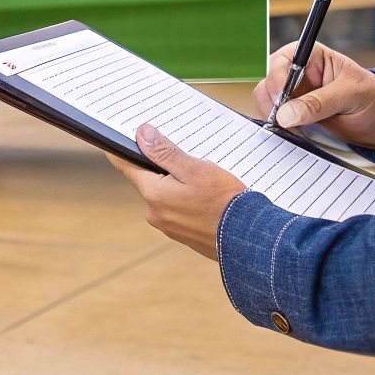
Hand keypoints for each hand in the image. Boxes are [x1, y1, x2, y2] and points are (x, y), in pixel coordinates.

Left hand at [106, 123, 245, 258]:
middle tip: (186, 159)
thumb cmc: (226, 203)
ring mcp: (168, 226)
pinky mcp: (182, 235)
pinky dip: (187, 201)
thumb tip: (141, 134)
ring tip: (204, 182)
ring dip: (177, 185)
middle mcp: (154, 213)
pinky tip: (207, 199)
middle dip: (161, 167)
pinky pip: (177, 210)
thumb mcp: (195, 169)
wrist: (251, 241)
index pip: (125, 165)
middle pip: (147, 180)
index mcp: (153, 194)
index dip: (123, 148)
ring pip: (164, 195)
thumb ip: (165, 152)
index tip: (125, 135)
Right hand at [254, 41, 374, 154]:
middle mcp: (297, 74)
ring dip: (274, 117)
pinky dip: (279, 127)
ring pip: (267, 101)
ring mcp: (294, 95)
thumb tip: (286, 113)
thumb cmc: (374, 99)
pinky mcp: (294, 114)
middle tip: (285, 120)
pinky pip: (275, 118)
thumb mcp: (351, 96)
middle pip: (269, 82)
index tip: (281, 100)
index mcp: (311, 57)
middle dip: (273, 101)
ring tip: (295, 129)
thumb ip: (319, 103)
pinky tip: (295, 133)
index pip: (282, 61)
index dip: (277, 79)